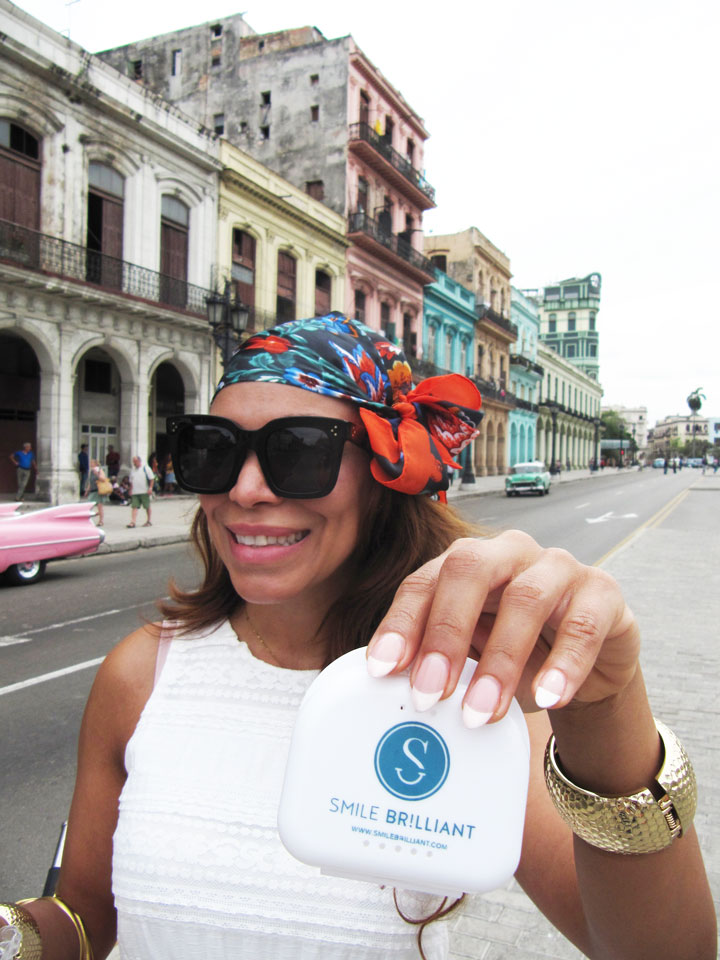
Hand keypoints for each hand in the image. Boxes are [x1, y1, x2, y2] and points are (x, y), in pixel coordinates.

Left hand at [366, 531, 640, 725]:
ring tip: (483, 711)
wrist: (588, 669)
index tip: (383, 669)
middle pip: (469, 569)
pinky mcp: (603, 592)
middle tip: (430, 693)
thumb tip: (391, 695)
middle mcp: (508, 553)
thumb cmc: (518, 657)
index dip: (402, 623)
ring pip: (526, 597)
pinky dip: (565, 664)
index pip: (424, 581)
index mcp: (465, 563)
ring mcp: (558, 566)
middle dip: (445, 632)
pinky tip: (549, 698)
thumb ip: (437, 666)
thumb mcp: (471, 660)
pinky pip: (584, 623)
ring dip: (501, 660)